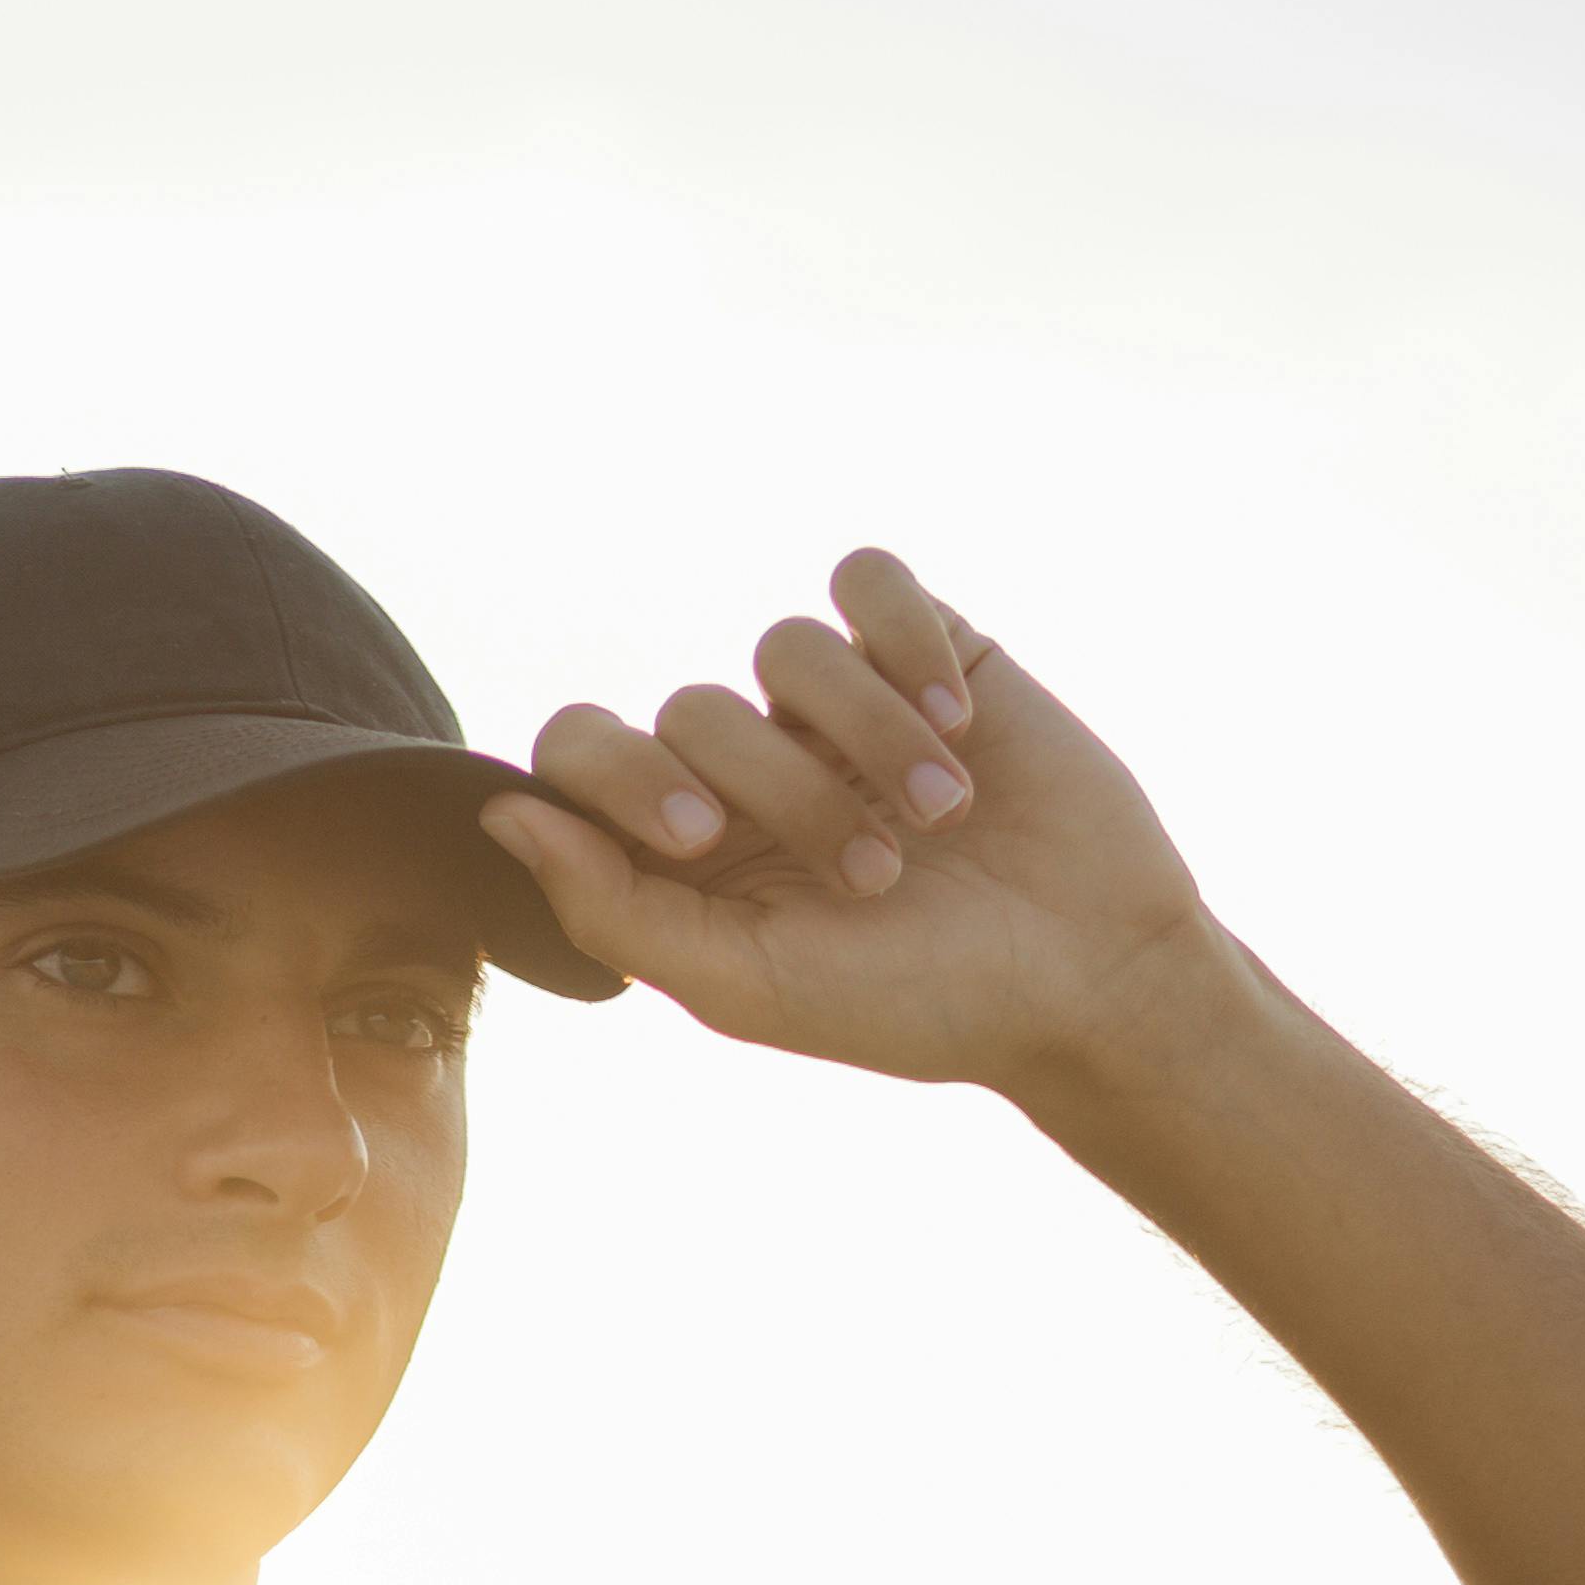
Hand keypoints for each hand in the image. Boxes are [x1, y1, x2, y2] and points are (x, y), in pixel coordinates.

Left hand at [482, 552, 1219, 1109]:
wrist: (1085, 977)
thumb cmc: (918, 1003)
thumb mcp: (749, 985)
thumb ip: (611, 909)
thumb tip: (499, 812)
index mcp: (689, 850)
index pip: (583, 749)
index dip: (619, 775)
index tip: (699, 839)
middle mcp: (751, 765)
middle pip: (693, 707)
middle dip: (781, 793)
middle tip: (869, 877)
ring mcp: (838, 704)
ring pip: (784, 648)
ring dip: (864, 739)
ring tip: (938, 820)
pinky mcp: (928, 647)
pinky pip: (866, 581)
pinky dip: (905, 644)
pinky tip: (961, 720)